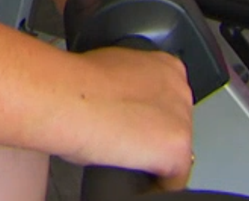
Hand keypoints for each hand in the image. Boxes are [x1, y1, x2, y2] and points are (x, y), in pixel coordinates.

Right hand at [65, 46, 194, 189]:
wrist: (67, 97)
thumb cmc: (75, 84)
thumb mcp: (109, 68)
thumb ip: (126, 83)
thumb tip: (120, 100)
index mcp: (164, 65)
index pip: (168, 99)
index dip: (149, 115)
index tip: (135, 123)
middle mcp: (179, 89)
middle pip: (175, 122)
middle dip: (153, 133)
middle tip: (125, 140)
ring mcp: (182, 120)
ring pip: (175, 149)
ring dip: (153, 156)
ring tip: (124, 157)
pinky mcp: (177, 150)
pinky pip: (174, 178)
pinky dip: (155, 183)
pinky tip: (135, 179)